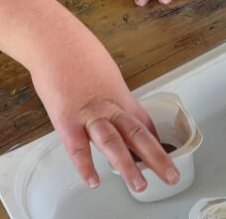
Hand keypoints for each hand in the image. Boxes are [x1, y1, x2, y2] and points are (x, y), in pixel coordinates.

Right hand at [32, 52, 179, 192]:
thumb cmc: (74, 47)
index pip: (143, 121)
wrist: (54, 39)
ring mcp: (88, 114)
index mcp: (119, 94)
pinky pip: (78, 147)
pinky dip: (85, 166)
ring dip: (127, 166)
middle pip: (138, 134)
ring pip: (113, 143)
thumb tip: (106, 95)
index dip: (155, 140)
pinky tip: (93, 181)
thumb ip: (106, 86)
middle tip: (171, 176)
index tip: (164, 154)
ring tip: (140, 185)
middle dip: (157, 157)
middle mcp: (109, 106)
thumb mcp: (101, 66)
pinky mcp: (66, 119)